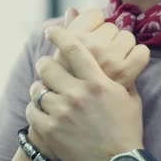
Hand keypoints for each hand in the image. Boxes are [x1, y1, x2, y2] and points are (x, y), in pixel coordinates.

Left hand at [30, 28, 143, 160]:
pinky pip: (31, 109)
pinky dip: (35, 108)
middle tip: (46, 66)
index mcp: (98, 83)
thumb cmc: (125, 130)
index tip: (51, 30)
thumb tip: (116, 51)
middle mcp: (78, 94)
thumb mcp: (128, 98)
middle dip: (45, 63)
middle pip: (48, 65)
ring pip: (37, 88)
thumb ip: (122, 72)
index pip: (74, 49)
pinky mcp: (50, 129)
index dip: (60, 35)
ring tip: (45, 91)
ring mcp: (62, 112)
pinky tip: (42, 110)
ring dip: (40, 88)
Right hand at [54, 8, 149, 89]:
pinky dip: (139, 57)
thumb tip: (72, 9)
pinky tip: (130, 68)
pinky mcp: (126, 74)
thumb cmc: (69, 94)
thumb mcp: (61, 62)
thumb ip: (69, 33)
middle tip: (100, 57)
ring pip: (126, 36)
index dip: (93, 24)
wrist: (84, 128)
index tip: (91, 38)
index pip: (93, 14)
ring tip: (113, 64)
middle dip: (106, 38)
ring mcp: (107, 60)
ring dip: (122, 48)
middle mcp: (87, 48)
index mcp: (69, 41)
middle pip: (109, 26)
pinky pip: (142, 53)